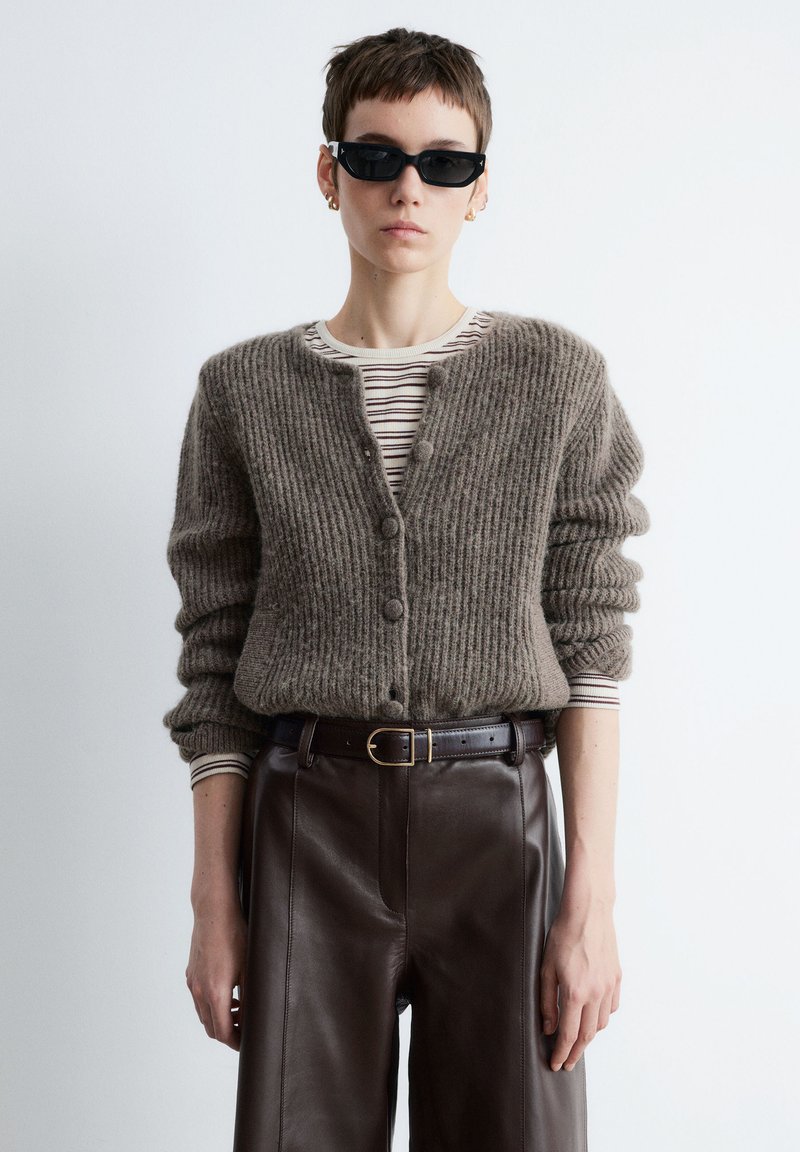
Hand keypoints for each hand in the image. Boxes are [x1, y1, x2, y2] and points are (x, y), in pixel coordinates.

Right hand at [185, 895, 247, 1049]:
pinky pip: (198, 999)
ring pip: (203, 1014)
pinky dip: (211, 1004)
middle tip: (245, 1030)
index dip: (236, 1042)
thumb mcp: (249, 968)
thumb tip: (252, 1018)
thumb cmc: (235, 935)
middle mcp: (199, 990)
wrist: (214, 910)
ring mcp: (192, 981)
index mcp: (215, 992)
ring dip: (219, 1018)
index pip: (222, 1032)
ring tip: (238, 1011)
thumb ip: (249, 997)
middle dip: (227, 1033)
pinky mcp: (191, 973)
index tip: (247, 1043)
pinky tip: (227, 993)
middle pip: (210, 1027)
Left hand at [539, 904, 620, 1070]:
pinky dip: (602, 1017)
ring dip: (590, 1036)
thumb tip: (548, 1027)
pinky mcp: (616, 977)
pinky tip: (593, 1016)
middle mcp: (596, 993)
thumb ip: (547, 1001)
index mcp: (575, 993)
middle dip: (576, 1053)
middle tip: (566, 1062)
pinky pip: (611, 1007)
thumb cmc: (563, 936)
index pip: (569, 1035)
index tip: (555, 1064)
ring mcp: (608, 986)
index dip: (561, 1053)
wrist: (588, 912)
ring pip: (601, 1023)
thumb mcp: (546, 968)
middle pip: (587, 1035)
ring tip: (578, 1041)